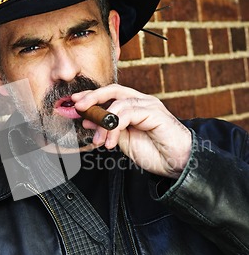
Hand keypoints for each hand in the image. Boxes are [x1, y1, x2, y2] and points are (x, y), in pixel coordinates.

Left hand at [72, 84, 191, 178]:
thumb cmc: (155, 153)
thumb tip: (88, 122)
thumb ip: (108, 129)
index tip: (75, 104)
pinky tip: (111, 142)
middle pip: (113, 90)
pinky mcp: (155, 113)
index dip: (92, 97)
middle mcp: (142, 102)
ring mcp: (150, 106)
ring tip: (98, 141)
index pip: (110, 94)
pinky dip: (114, 127)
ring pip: (118, 104)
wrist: (178, 164)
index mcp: (135, 106)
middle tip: (78, 108)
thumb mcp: (124, 141)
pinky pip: (128, 114)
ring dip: (103, 123)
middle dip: (92, 97)